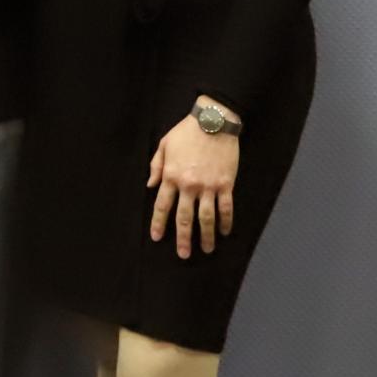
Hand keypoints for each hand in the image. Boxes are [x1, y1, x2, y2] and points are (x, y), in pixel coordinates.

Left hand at [147, 99, 240, 257]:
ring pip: (206, 217)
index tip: (157, 237)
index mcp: (171, 176)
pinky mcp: (226, 184)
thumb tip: (150, 185)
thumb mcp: (164, 145)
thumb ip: (156, 166)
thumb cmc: (186, 132)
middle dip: (183, 238)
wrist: (214, 122)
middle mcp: (189, 185)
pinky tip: (225, 232)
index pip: (162, 206)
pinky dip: (226, 222)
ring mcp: (209, 186)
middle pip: (184, 218)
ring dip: (206, 236)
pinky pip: (226, 208)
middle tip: (183, 254)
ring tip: (206, 249)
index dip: (159, 223)